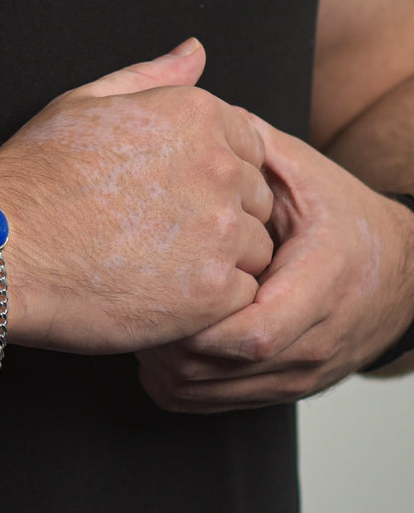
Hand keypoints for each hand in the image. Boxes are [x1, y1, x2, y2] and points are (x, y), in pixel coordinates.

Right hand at [0, 39, 273, 353]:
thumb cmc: (32, 177)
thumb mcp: (83, 102)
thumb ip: (152, 76)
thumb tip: (196, 52)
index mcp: (195, 115)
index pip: (248, 149)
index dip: (210, 179)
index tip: (166, 198)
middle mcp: (218, 167)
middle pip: (256, 201)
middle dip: (218, 220)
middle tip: (154, 237)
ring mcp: (219, 232)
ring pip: (255, 251)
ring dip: (217, 264)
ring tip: (154, 268)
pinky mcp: (211, 291)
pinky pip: (242, 298)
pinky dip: (208, 304)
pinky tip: (158, 294)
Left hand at [137, 116, 413, 412]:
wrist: (404, 277)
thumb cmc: (344, 218)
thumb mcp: (306, 174)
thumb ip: (252, 148)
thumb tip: (191, 109)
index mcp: (326, 282)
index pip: (257, 331)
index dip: (196, 320)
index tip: (151, 286)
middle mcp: (316, 340)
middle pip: (219, 368)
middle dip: (162, 342)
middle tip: (127, 300)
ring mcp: (298, 374)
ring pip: (206, 394)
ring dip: (158, 363)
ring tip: (135, 318)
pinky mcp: (279, 390)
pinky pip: (209, 404)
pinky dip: (172, 381)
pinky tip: (155, 344)